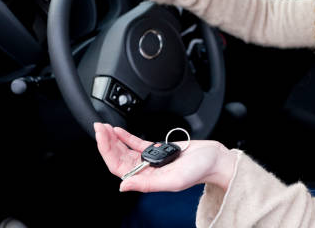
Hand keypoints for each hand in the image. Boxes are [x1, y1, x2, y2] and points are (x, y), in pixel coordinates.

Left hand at [94, 123, 236, 192]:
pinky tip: (118, 131)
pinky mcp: (158, 149)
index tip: (102, 137)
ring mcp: (152, 159)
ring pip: (125, 150)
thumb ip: (148, 184)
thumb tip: (123, 186)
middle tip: (99, 127)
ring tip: (104, 128)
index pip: (119, 167)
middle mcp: (147, 170)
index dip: (107, 152)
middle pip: (119, 157)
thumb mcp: (174, 179)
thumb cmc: (200, 170)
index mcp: (148, 179)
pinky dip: (126, 137)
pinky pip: (137, 144)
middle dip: (107, 142)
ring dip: (114, 139)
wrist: (215, 158)